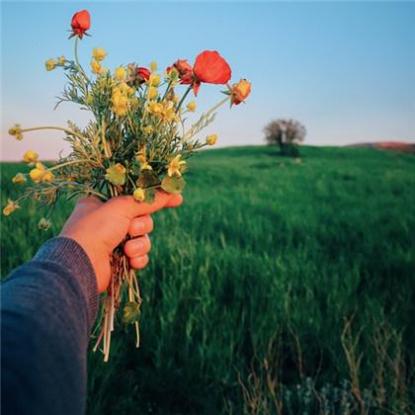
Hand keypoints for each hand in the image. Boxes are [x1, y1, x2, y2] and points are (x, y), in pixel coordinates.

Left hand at [60, 191, 182, 292]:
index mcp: (103, 203)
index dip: (156, 197)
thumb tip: (173, 192)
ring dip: (139, 244)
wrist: (81, 265)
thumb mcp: (123, 207)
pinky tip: (130, 261)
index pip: (135, 196)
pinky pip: (140, 255)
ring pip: (143, 238)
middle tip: (131, 228)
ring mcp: (112, 241)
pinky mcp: (118, 260)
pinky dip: (138, 258)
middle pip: (142, 218)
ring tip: (127, 249)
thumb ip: (150, 199)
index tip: (178, 199)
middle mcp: (107, 221)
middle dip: (141, 225)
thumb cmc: (95, 229)